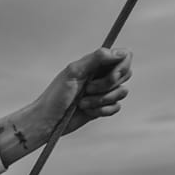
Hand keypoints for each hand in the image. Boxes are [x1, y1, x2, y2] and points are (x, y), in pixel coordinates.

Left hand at [0, 47, 130, 165]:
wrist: (48, 121)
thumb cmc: (56, 95)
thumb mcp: (74, 72)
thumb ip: (97, 58)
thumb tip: (120, 53)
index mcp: (95, 63)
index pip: (123, 56)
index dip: (122, 65)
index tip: (112, 74)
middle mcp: (102, 75)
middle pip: (126, 74)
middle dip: (108, 84)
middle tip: (88, 89)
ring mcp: (103, 92)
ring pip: (121, 92)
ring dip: (101, 99)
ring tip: (82, 102)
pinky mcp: (103, 108)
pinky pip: (116, 107)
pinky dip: (101, 110)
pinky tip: (87, 111)